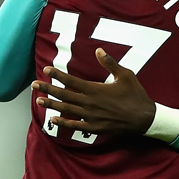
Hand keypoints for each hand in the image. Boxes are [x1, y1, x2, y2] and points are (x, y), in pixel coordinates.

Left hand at [32, 48, 155, 134]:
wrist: (144, 118)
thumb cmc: (136, 95)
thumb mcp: (125, 75)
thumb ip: (110, 63)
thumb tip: (98, 50)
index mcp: (96, 89)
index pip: (71, 81)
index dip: (58, 75)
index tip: (46, 70)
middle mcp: (90, 103)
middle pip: (64, 95)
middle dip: (48, 89)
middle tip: (34, 85)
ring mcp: (91, 117)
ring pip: (67, 110)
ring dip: (51, 105)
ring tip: (39, 101)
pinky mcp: (94, 128)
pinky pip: (75, 126)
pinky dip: (63, 123)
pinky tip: (53, 120)